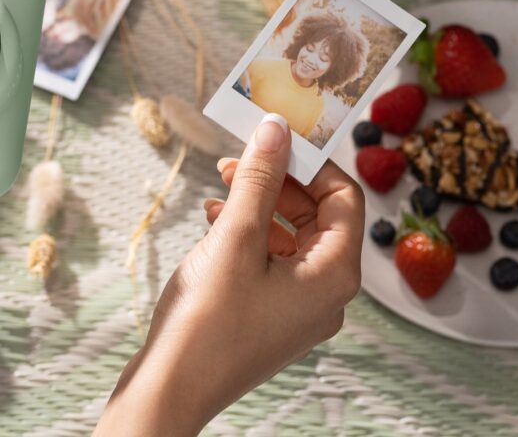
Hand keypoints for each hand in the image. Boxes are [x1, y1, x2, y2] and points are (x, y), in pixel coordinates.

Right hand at [95, 114, 363, 435]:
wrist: (173, 387)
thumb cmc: (208, 320)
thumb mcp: (236, 237)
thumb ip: (259, 179)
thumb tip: (276, 129)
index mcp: (334, 274)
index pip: (344, 198)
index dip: (312, 162)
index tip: (274, 136)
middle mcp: (326, 293)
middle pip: (317, 216)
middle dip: (279, 180)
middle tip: (238, 157)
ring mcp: (298, 308)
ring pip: (290, 236)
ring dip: (258, 203)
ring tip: (220, 183)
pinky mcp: (270, 316)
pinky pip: (271, 261)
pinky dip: (247, 233)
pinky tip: (214, 218)